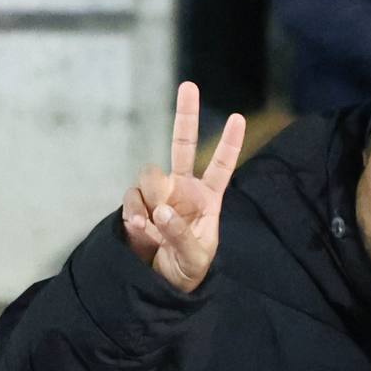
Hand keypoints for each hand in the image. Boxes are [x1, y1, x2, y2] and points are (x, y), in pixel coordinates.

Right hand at [121, 84, 246, 292]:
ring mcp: (157, 195)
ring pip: (148, 175)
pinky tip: (140, 231)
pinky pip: (131, 199)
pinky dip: (134, 214)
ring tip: (153, 227)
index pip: (221, 166)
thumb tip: (160, 210)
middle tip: (189, 85)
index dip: (229, 144)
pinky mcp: (136, 206)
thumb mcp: (195, 258)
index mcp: (208, 198)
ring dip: (149, 197)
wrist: (160, 284)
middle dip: (185, 113)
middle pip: (182, 143)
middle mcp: (182, 189)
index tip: (239, 118)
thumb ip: (180, 233)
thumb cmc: (189, 270)